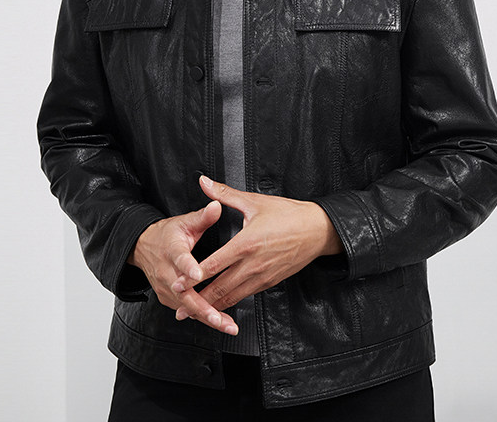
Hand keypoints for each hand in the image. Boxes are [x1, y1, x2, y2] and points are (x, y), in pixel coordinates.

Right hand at [128, 200, 238, 335]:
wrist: (143, 247)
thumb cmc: (168, 234)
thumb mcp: (185, 221)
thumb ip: (203, 217)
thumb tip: (217, 206)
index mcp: (172, 250)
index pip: (180, 259)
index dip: (188, 267)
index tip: (198, 273)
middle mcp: (166, 273)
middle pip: (184, 293)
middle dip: (203, 308)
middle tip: (221, 319)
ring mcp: (166, 288)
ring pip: (186, 306)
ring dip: (206, 317)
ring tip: (226, 325)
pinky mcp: (168, 298)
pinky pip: (185, 309)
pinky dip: (201, 316)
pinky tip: (218, 322)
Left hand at [172, 175, 343, 319]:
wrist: (318, 230)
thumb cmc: (288, 214)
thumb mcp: (254, 201)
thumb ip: (224, 194)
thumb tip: (204, 182)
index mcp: (246, 243)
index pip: (214, 264)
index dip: (194, 276)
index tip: (178, 283)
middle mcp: (252, 264)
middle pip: (220, 288)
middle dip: (198, 301)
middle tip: (180, 310)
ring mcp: (262, 276)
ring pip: (233, 296)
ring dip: (214, 307)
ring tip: (197, 314)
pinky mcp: (270, 282)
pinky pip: (247, 295)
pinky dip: (232, 302)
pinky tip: (222, 305)